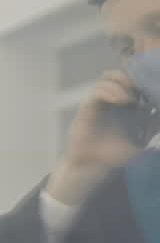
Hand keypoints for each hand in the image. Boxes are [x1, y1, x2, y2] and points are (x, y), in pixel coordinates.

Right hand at [47, 70, 141, 204]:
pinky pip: (97, 91)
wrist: (94, 167)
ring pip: (109, 78)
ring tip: (131, 98)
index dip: (146, 80)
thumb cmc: (115, 156)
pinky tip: (121, 101)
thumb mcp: (142, 142)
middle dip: (134, 76)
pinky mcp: (88, 107)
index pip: (137, 84)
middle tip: (143, 87)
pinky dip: (110, 91)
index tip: (155, 86)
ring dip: (122, 82)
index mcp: (130, 107)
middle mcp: (115, 102)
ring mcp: (101, 103)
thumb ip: (153, 128)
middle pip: (123, 76)